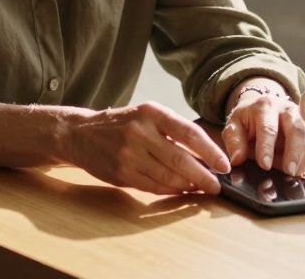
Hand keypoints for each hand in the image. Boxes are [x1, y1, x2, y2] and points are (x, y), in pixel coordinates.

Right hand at [65, 102, 230, 195]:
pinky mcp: (121, 173)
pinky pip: (153, 186)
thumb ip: (172, 131)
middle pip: (180, 159)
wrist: (81, 133)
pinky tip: (180, 191)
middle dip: (203, 176)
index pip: (189, 133)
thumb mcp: (146, 115)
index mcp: (151, 112)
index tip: (224, 165)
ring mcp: (129, 154)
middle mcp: (140, 131)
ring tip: (200, 189)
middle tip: (216, 186)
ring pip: (167, 176)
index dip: (210, 152)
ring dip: (188, 186)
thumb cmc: (122, 124)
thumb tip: (206, 155)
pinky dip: (170, 191)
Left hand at [221, 84, 304, 177]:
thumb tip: (237, 159)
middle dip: (293, 154)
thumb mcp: (234, 126)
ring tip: (291, 174)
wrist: (259, 109)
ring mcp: (300, 123)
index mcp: (265, 106)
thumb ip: (234, 142)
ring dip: (301, 160)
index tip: (264, 165)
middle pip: (296, 131)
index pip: (268, 128)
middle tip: (288, 171)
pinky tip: (298, 171)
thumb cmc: (247, 120)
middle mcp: (287, 111)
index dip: (266, 148)